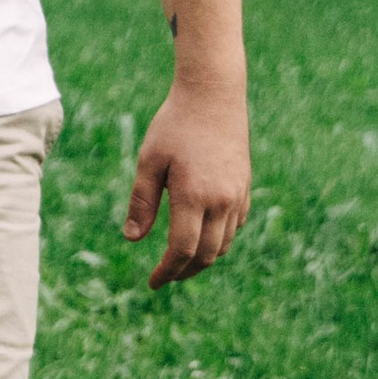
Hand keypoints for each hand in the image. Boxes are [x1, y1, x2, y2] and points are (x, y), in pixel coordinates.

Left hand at [124, 76, 250, 285]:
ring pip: (224, 244)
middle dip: (184, 271)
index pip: (182, 250)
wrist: (213, 95)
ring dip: (203, 259)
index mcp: (193, 196)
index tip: (152, 282)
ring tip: (181, 262)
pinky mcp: (245, 187)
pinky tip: (203, 237)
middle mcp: (221, 201)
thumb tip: (132, 240)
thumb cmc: (174, 125)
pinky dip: (220, 240)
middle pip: (206, 255)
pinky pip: (236, 226)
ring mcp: (237, 195)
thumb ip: (142, 202)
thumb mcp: (149, 160)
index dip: (166, 272)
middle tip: (164, 276)